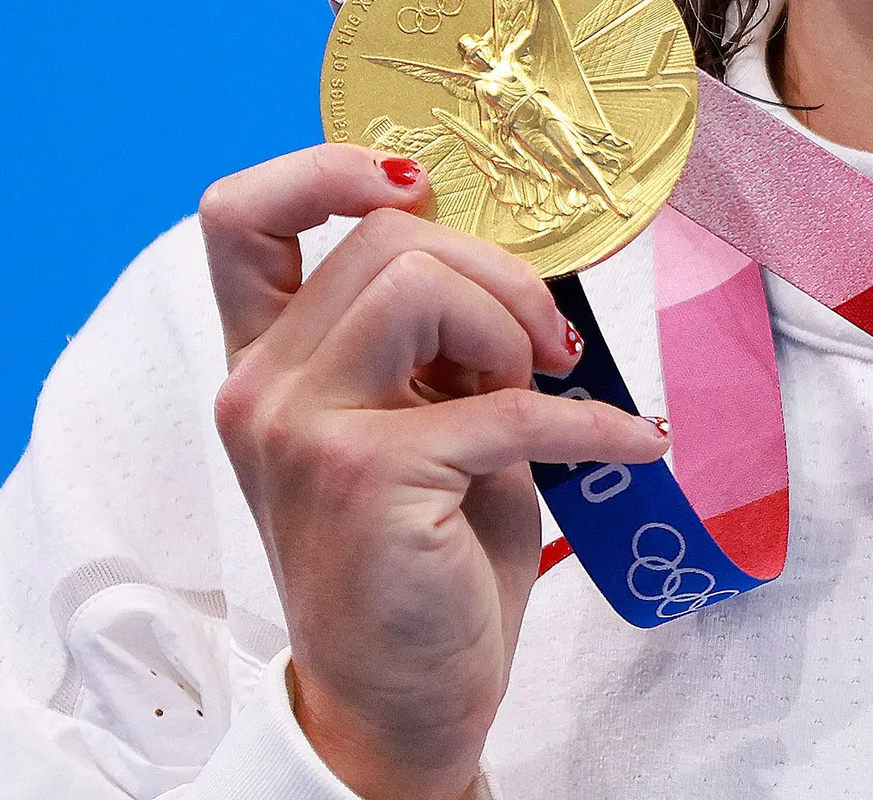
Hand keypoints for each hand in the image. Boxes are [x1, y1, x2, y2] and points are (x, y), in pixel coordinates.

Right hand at [201, 147, 668, 799]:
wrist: (402, 702)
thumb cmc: (421, 556)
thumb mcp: (416, 419)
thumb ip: (426, 335)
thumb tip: (502, 256)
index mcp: (268, 361)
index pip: (241, 218)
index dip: (325, 170)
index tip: (414, 185)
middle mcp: (263, 386)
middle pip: (385, 238)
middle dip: (494, 275)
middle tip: (539, 352)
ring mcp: (300, 430)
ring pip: (423, 286)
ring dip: (513, 330)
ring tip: (537, 396)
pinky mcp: (364, 477)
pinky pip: (507, 404)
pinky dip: (591, 421)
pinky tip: (631, 441)